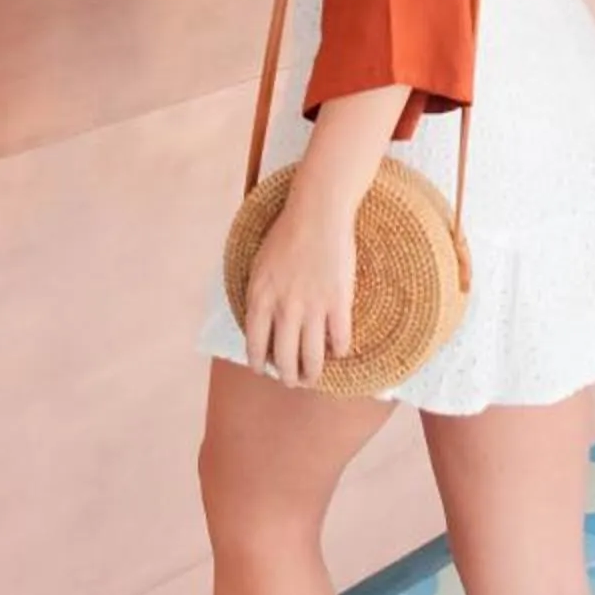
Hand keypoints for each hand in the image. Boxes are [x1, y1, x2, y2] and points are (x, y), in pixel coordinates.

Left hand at [241, 184, 357, 386]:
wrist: (317, 214)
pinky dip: (338, 351)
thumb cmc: (286, 235)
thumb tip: (262, 326)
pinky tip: (338, 350)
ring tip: (313, 376)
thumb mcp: (260, 267)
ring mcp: (312, 307)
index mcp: (260, 298)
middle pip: (284, 360)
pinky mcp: (339, 303)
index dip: (259, 364)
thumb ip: (260, 297)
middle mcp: (284, 308)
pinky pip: (339, 341)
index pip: (255, 346)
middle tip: (293, 381)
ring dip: (312, 373)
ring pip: (312, 358)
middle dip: (288, 376)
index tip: (265, 370)